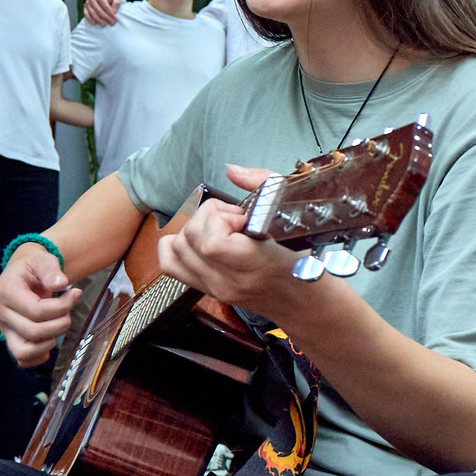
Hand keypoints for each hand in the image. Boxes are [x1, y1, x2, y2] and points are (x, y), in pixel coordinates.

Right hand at [0, 242, 84, 366]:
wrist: (23, 273)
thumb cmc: (33, 266)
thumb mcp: (43, 260)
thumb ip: (51, 270)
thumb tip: (61, 283)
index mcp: (6, 292)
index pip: (35, 311)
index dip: (61, 307)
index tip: (75, 293)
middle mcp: (1, 313)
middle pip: (33, 332)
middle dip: (60, 324)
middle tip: (68, 312)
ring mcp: (5, 328)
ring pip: (24, 350)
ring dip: (49, 342)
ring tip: (58, 325)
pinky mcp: (11, 338)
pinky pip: (22, 358)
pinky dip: (39, 355)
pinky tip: (50, 340)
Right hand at [80, 0, 124, 26]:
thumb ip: (116, 4)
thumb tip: (113, 11)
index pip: (105, 6)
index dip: (111, 14)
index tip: (115, 19)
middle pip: (99, 10)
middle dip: (106, 18)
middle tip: (112, 23)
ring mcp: (87, 3)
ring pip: (93, 13)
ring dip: (99, 20)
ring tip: (105, 25)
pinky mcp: (85, 8)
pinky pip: (86, 15)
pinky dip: (90, 19)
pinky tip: (95, 23)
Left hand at [158, 165, 314, 315]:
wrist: (304, 303)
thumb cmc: (304, 263)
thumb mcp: (297, 219)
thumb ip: (265, 186)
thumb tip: (232, 171)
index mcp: (256, 265)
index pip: (213, 244)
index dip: (221, 219)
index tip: (243, 218)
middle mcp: (230, 281)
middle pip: (190, 239)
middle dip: (208, 217)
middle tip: (233, 219)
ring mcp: (215, 288)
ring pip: (176, 250)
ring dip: (194, 229)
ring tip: (220, 229)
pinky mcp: (207, 290)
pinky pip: (171, 265)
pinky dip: (177, 246)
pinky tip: (199, 240)